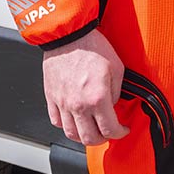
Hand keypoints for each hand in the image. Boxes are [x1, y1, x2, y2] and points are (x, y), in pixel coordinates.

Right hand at [43, 30, 129, 145]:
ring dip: (83, 136)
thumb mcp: (117, 67)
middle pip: (89, 138)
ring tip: (90, 130)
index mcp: (97, 98)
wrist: (68, 34)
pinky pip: (56, 121)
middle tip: (107, 132)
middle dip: (102, 139)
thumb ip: (117, 92)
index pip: (110, 129)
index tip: (122, 129)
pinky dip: (65, 125)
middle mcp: (78, 105)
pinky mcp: (51, 97)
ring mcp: (63, 103)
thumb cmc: (91, 46)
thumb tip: (112, 105)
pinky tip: (73, 119)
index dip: (120, 133)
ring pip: (71, 134)